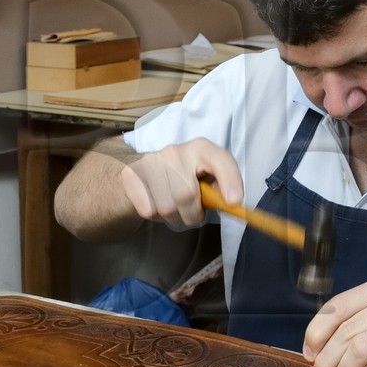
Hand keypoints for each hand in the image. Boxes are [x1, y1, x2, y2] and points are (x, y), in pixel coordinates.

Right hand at [120, 138, 241, 230]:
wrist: (144, 171)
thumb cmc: (185, 178)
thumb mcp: (207, 177)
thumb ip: (221, 188)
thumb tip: (231, 202)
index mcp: (201, 148)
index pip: (220, 160)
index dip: (230, 180)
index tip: (234, 201)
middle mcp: (175, 151)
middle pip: (186, 195)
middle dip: (192, 215)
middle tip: (193, 214)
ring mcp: (151, 161)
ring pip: (166, 207)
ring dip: (174, 218)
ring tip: (175, 209)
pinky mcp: (132, 175)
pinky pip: (148, 210)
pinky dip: (156, 216)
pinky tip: (158, 204)